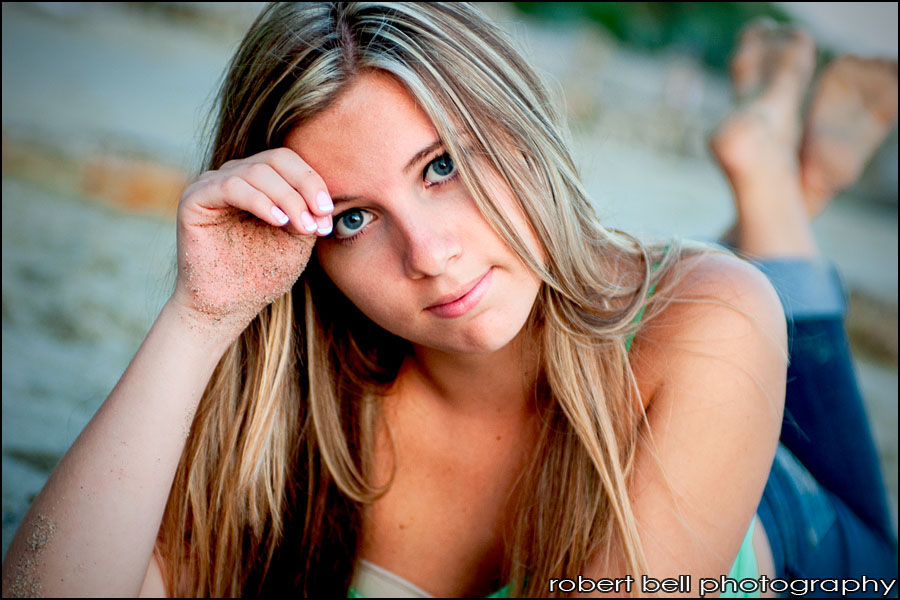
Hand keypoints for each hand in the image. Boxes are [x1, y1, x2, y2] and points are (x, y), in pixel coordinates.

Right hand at [172, 147, 333, 326]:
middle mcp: (235, 176)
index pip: (289, 162)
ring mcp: (212, 184)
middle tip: (319, 217)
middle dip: (304, 187)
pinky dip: (259, 201)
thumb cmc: (263, 274)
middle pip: (276, 159)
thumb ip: (308, 212)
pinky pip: (231, 186)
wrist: (229, 307)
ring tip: (302, 227)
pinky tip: (278, 221)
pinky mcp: (194, 198)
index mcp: (259, 181)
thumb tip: (323, 197)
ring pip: (257, 172)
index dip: (312, 181)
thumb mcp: (296, 239)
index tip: (327, 213)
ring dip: (288, 198)